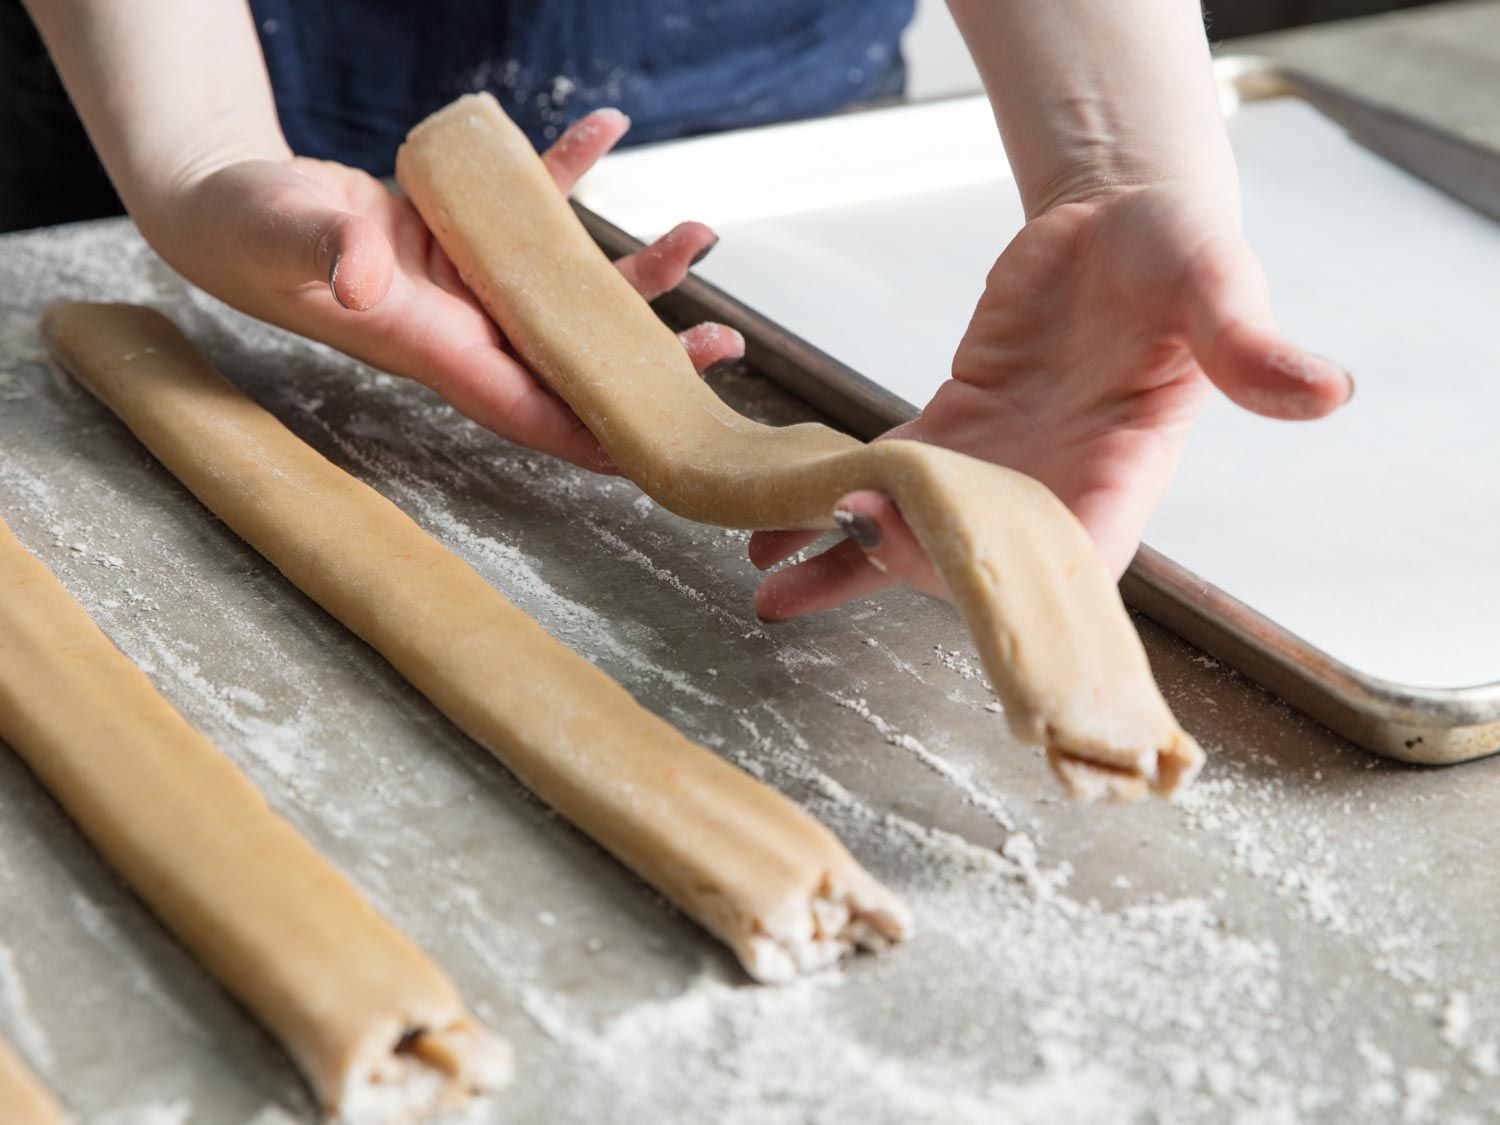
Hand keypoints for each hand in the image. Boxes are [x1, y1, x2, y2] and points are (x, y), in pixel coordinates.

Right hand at [139, 110, 740, 471]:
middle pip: (576, 358)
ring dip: (638, 269)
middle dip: (650, 359)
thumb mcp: (284, 242)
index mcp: (436, 348)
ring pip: (574, 289)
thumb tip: (366, 271)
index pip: (532, 408)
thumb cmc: (251, 235)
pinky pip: (536, 208)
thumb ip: (327, 254)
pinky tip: (604, 129)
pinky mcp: (470, 236)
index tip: (666, 445)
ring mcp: (476, 285)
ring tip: (699, 236)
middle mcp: (470, 327)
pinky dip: (571, 174)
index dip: (599, 433)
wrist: (236, 209)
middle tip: (720, 345)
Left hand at [749, 182, 1353, 618]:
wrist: (1117, 224)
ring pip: (912, 536)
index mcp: (1120, 470)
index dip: (1022, 590)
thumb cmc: (1176, 256)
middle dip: (905, 566)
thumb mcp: (1217, 286)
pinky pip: (880, 481)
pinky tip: (769, 530)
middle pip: (973, 561)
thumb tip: (1328, 389)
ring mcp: (991, 469)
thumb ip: (1249, 346)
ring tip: (770, 589)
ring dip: (843, 563)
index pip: (1075, 559)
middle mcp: (1048, 488)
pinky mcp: (947, 431)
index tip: (962, 587)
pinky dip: (827, 505)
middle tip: (837, 549)